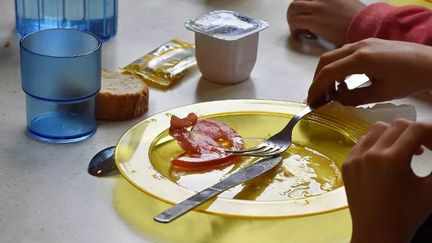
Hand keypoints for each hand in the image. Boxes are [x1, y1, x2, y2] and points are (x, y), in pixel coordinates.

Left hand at [287, 0, 364, 45]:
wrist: (366, 26)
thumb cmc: (360, 20)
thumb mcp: (346, 3)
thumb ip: (332, 4)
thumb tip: (323, 13)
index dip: (304, 3)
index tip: (304, 12)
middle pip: (297, 0)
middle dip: (294, 11)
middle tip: (297, 22)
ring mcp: (318, 6)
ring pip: (293, 8)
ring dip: (292, 19)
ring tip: (298, 29)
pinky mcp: (315, 20)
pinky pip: (295, 22)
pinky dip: (294, 29)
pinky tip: (300, 35)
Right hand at [307, 38, 431, 105]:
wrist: (430, 63)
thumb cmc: (408, 81)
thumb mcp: (380, 94)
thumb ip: (353, 98)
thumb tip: (335, 100)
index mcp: (361, 59)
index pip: (328, 72)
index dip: (316, 88)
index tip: (311, 102)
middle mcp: (358, 46)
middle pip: (326, 60)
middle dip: (317, 79)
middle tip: (317, 97)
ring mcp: (363, 42)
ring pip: (334, 55)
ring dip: (327, 72)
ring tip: (329, 92)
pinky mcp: (368, 43)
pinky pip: (344, 53)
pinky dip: (337, 67)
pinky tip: (344, 81)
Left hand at [343, 119, 431, 242]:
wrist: (376, 233)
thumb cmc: (408, 214)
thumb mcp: (431, 190)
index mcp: (393, 160)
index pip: (418, 129)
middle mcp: (370, 154)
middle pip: (398, 125)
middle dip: (415, 132)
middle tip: (424, 147)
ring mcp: (355, 158)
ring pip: (377, 130)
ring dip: (395, 134)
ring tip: (405, 151)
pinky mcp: (346, 163)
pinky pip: (362, 142)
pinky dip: (377, 143)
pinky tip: (385, 157)